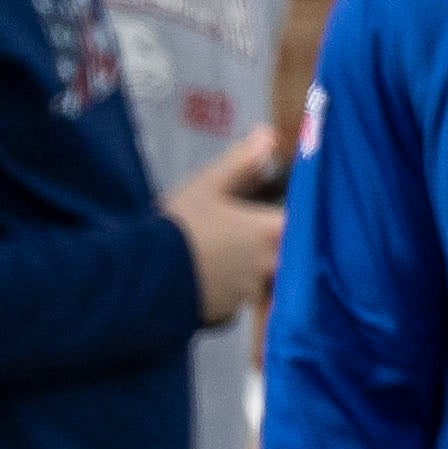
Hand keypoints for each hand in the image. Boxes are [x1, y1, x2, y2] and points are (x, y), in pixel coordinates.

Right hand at [164, 126, 286, 320]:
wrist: (142, 277)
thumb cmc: (177, 227)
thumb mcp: (207, 186)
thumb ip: (242, 161)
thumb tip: (268, 136)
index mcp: (270, 230)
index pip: (305, 220)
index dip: (298, 213)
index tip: (283, 208)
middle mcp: (270, 264)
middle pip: (291, 253)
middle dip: (276, 244)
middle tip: (252, 234)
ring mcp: (252, 291)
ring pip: (267, 278)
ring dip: (254, 268)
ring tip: (226, 256)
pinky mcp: (232, 312)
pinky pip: (242, 299)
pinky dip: (232, 290)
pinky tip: (211, 279)